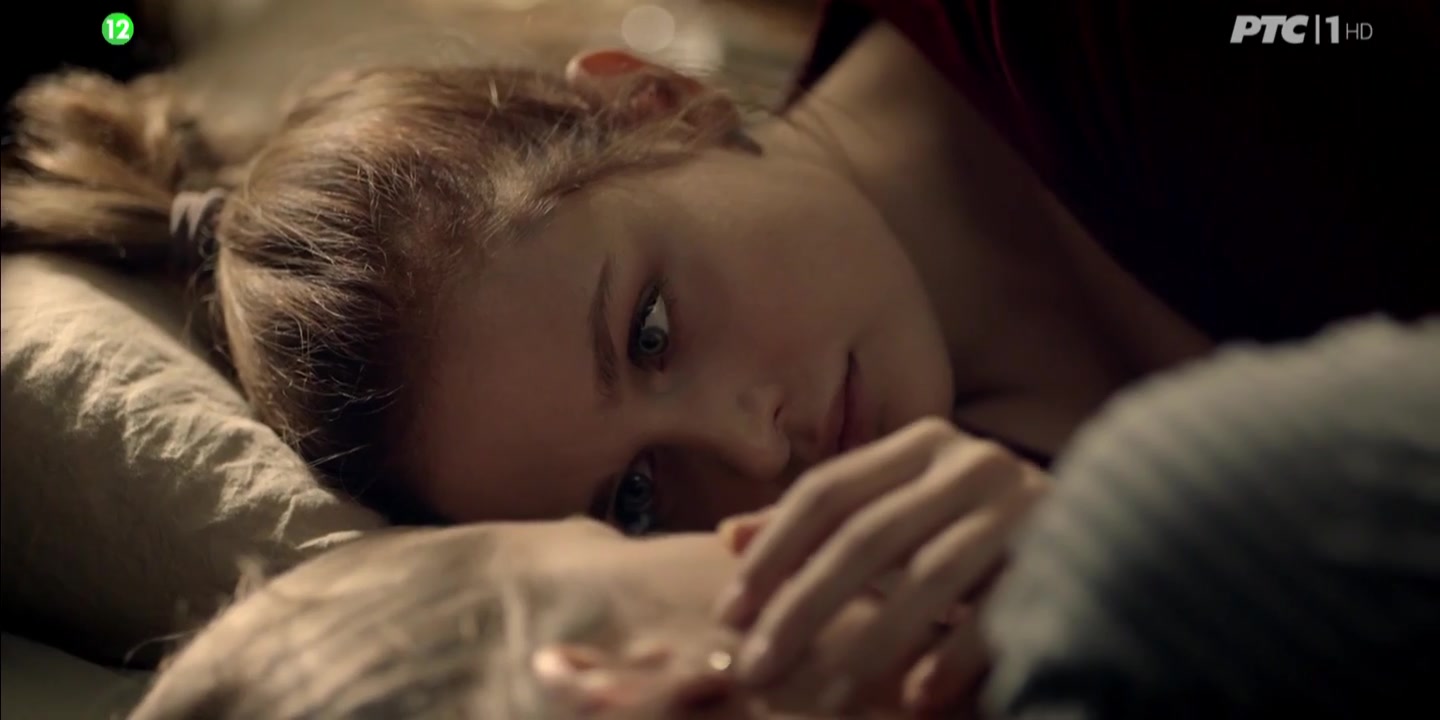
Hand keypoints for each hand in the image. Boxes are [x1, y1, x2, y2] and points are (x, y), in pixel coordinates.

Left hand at [713, 417, 1048, 713]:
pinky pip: (998, 611)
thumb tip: (730, 537)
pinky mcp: (1062, 553)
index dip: (772, 552)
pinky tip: (917, 698)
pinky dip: (955, 656)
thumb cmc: (978, 525)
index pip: (827, 491)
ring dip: (871, 645)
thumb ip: (824, 520)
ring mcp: (1021, 505)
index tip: (729, 612)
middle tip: (757, 669)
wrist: (1119, 526)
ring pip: (927, 578)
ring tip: (827, 701)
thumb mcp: (902, 506)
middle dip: (802, 608)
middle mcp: (971, 462)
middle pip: (865, 537)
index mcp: (922, 443)